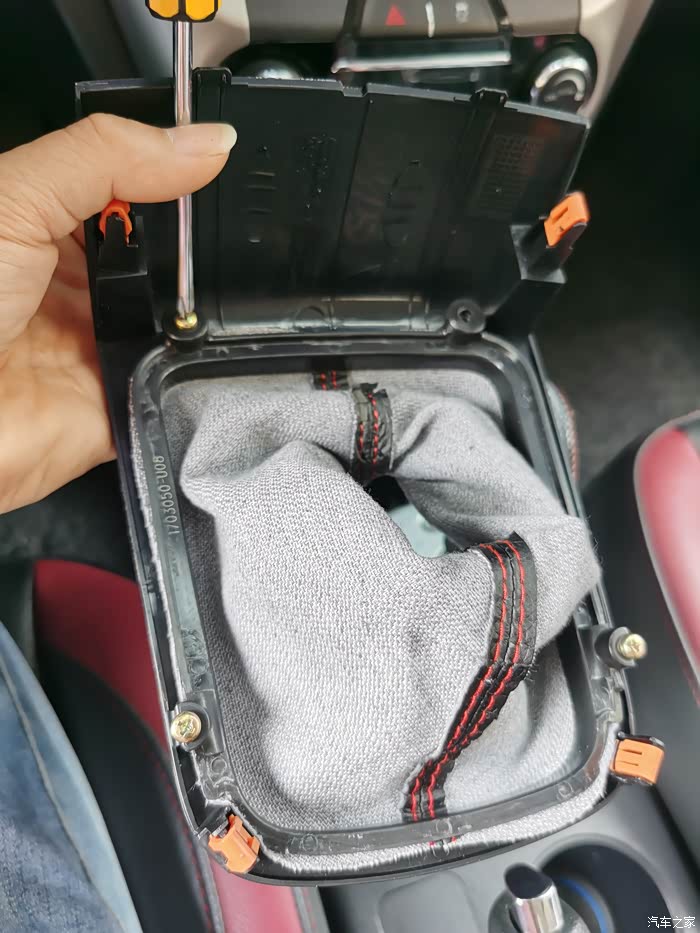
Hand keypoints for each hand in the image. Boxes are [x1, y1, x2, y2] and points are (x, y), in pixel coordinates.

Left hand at [0, 114, 235, 512]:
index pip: (134, 190)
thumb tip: (203, 142)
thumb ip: (106, 157)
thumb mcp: (14, 197)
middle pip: (168, 256)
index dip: (174, 175)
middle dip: (193, 248)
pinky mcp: (123, 403)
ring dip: (196, 310)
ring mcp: (103, 347)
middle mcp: (80, 288)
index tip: (213, 160)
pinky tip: (180, 352)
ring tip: (173, 301)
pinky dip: (194, 370)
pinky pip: (182, 385)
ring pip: (185, 320)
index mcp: (49, 229)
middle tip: (186, 244)